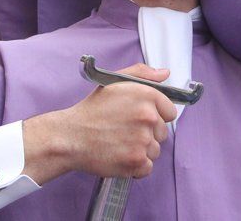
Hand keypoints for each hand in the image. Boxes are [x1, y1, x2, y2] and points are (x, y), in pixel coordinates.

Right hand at [21, 64, 176, 184]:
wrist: (70, 137)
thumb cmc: (91, 111)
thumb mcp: (115, 82)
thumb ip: (142, 74)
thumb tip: (164, 73)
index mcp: (146, 95)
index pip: (170, 111)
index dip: (156, 115)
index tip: (141, 119)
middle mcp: (148, 117)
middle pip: (162, 132)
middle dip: (148, 133)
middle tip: (125, 130)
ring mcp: (143, 140)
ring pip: (155, 150)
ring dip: (141, 150)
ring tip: (120, 142)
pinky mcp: (136, 162)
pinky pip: (148, 167)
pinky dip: (136, 166)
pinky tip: (121, 155)